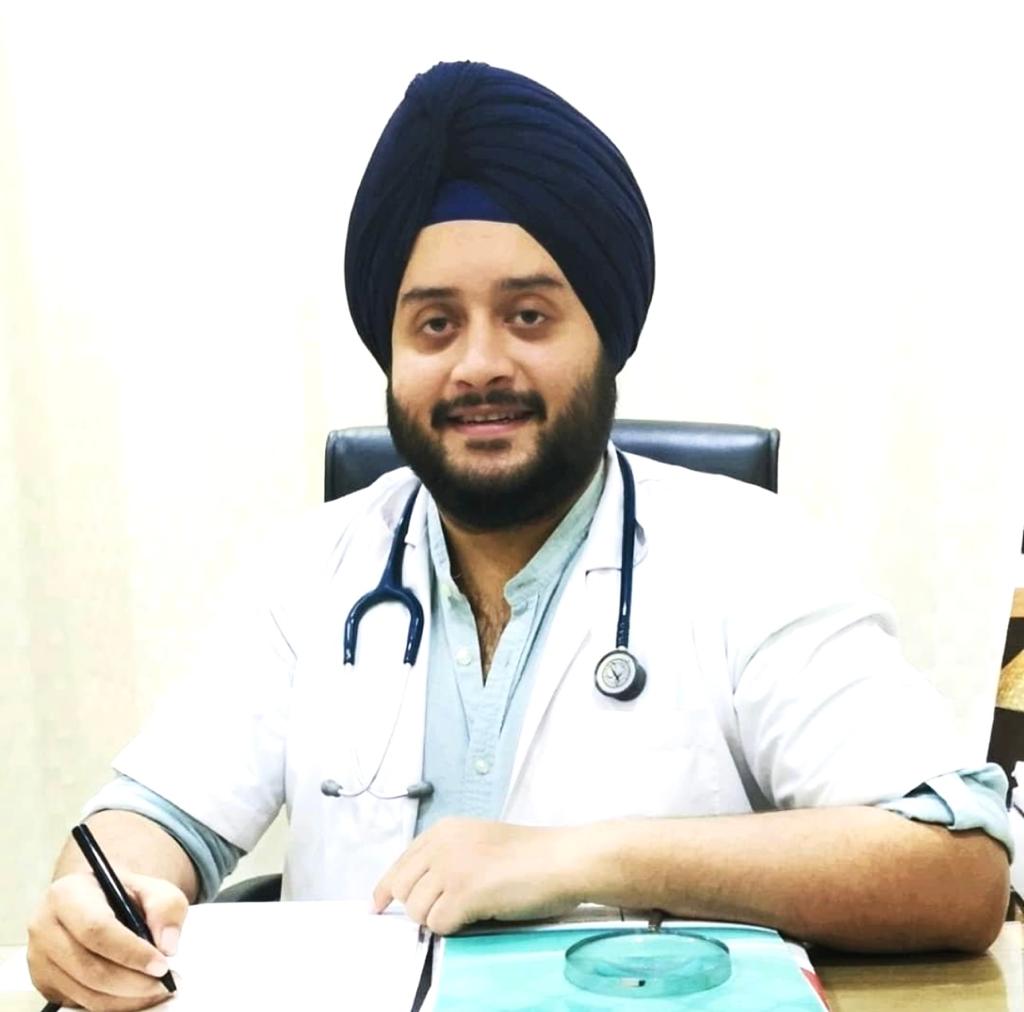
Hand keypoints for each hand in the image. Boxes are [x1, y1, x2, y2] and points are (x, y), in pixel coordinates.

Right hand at [27, 870, 186, 1011]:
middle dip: (132, 982)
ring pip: (84, 991)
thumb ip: (166, 907)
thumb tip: (167, 945)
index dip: (131, 951)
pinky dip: (112, 1004)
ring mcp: (39, 958)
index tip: (162, 965)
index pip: (97, 929)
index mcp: (68, 894)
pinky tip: (135, 994)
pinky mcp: (44, 982)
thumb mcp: (152, 888)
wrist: (97, 900)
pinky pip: (78, 1002)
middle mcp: (45, 926)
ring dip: (125, 998)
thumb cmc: (123, 894)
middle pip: (89, 967)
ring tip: (155, 990)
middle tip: (163, 983)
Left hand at [373, 818, 585, 934]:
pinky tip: (476, 916)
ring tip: (470, 910)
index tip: (378, 904)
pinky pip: (439, 925)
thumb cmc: (530, 854)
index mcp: (445, 829)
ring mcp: (451, 867)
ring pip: (418, 911)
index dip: (387, 887)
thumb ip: (449, 855)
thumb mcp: (479, 841)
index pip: (401, 862)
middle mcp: (442, 844)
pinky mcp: (464, 892)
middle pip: (403, 889)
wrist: (561, 859)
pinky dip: (454, 928)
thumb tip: (421, 888)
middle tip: (445, 913)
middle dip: (418, 908)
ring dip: (439, 919)